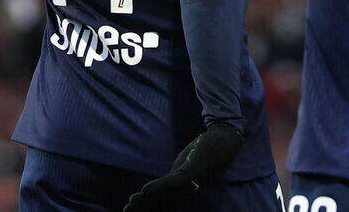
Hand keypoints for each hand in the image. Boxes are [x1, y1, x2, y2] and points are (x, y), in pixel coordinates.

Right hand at [123, 122, 242, 211]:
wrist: (223, 143)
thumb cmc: (201, 158)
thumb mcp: (182, 172)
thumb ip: (169, 184)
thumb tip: (150, 193)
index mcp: (185, 195)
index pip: (162, 208)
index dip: (145, 211)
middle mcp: (190, 194)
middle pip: (162, 205)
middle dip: (144, 209)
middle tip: (125, 211)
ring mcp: (193, 184)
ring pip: (167, 196)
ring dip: (147, 200)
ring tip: (131, 202)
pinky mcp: (195, 170)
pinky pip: (176, 182)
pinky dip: (160, 187)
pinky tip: (145, 190)